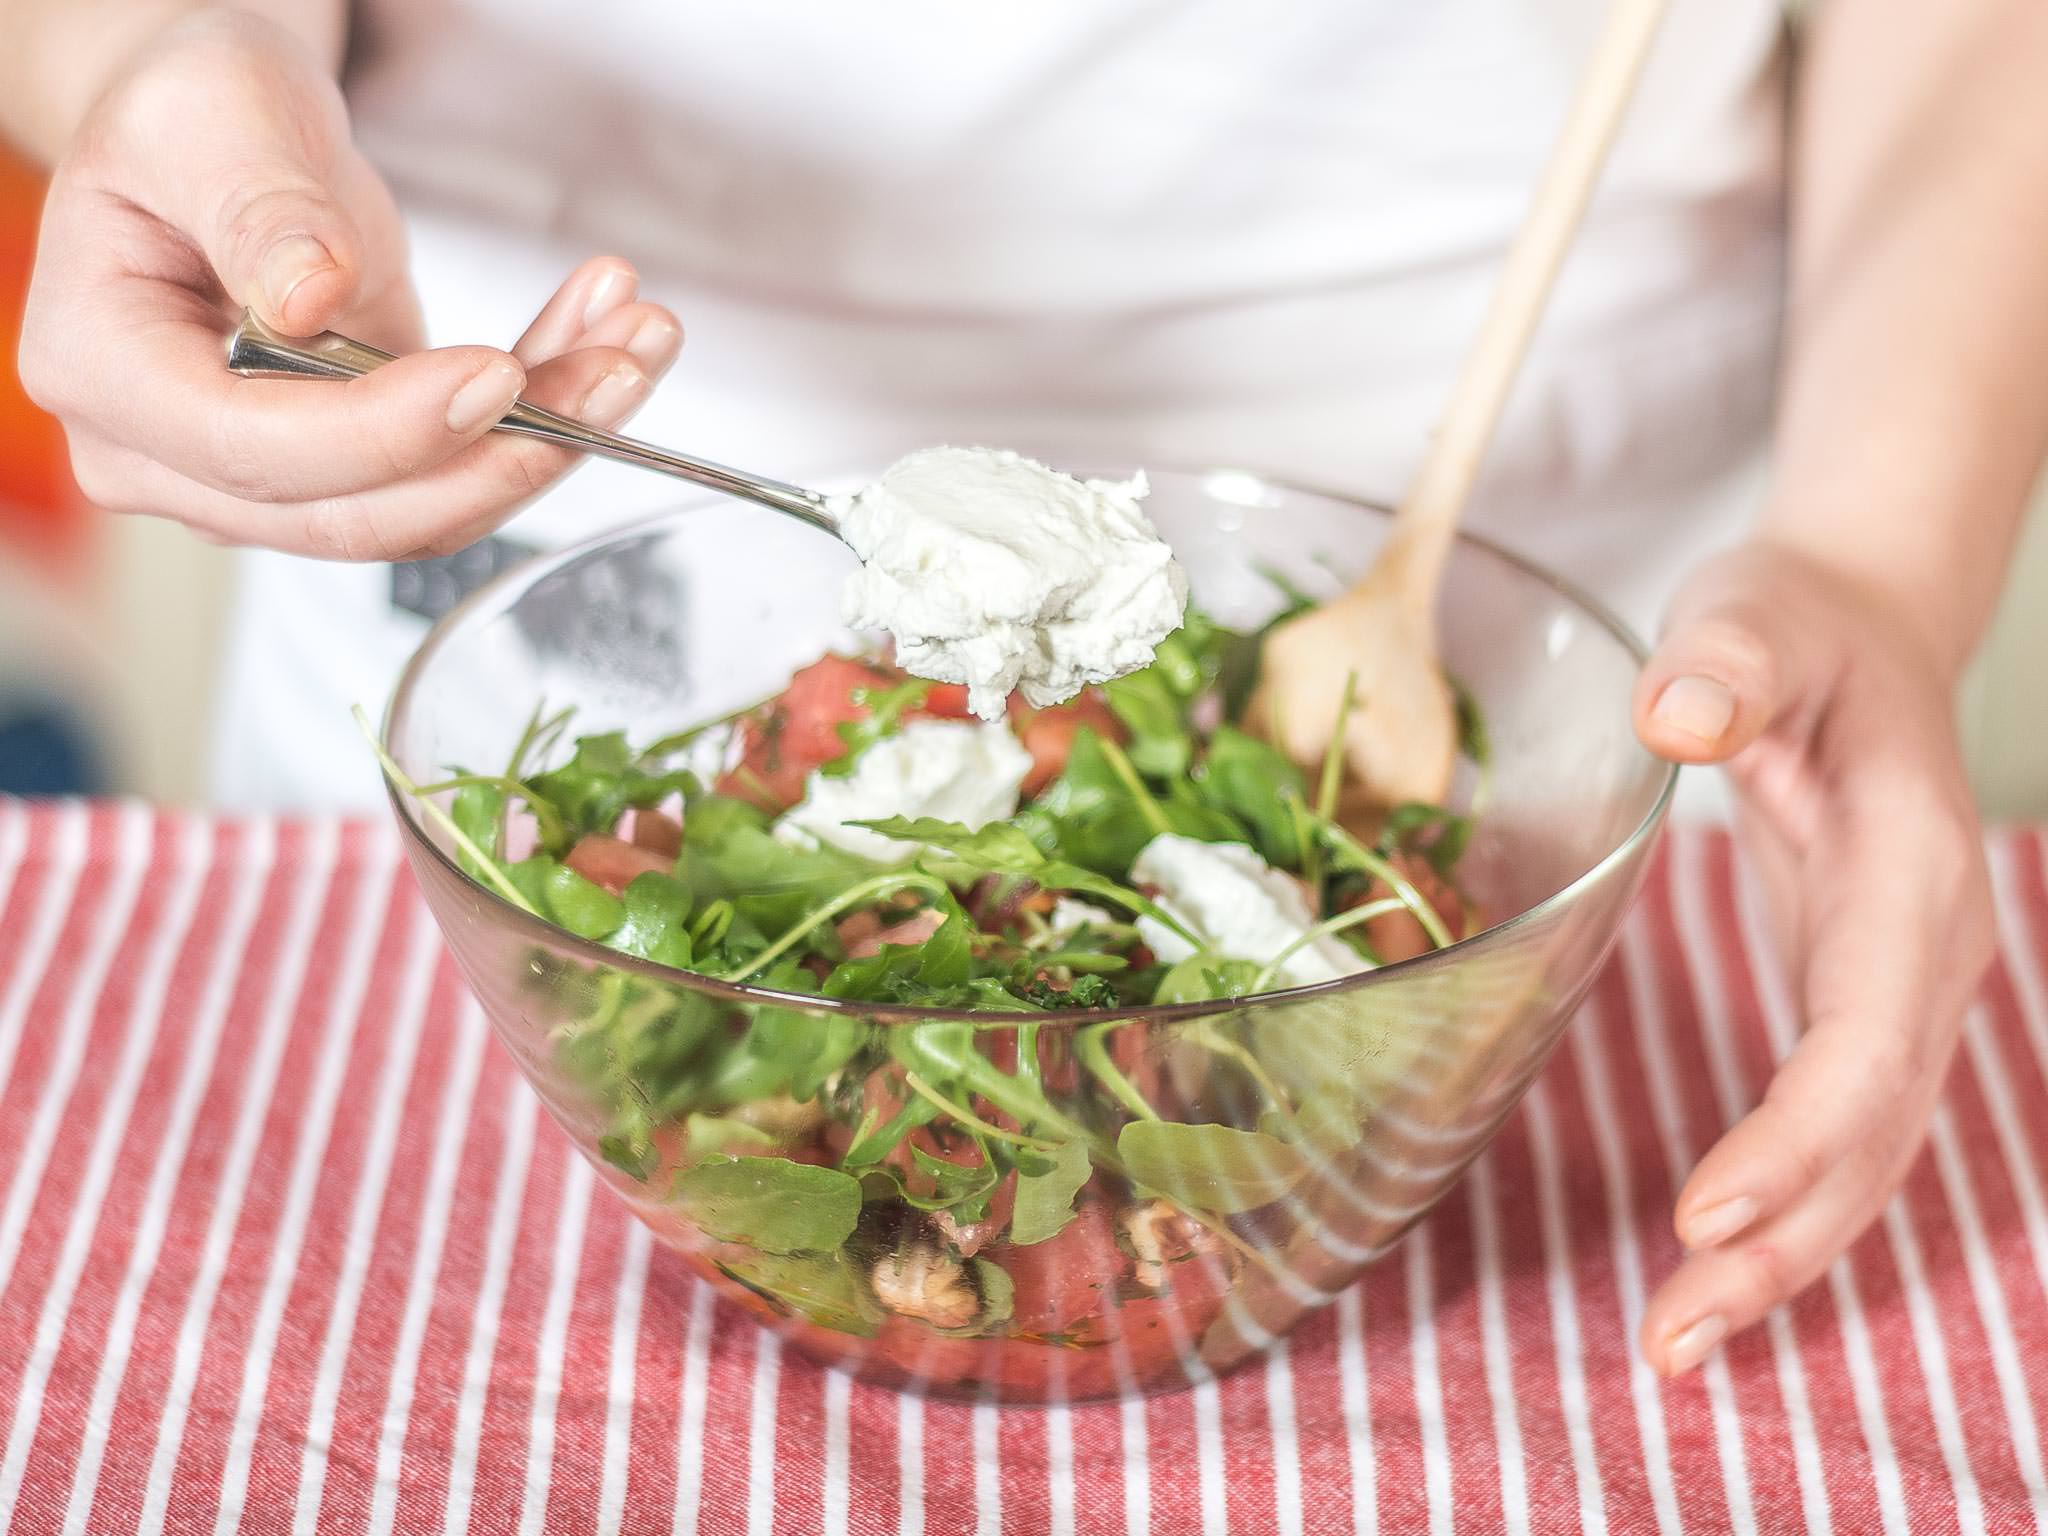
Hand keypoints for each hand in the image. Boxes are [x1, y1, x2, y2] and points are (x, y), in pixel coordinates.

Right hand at [17, 10, 680, 559]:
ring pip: (432, 504)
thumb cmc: (196, 114)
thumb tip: (306, 298)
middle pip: (361, 513)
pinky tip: (603, 337)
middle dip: (507, 452)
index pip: (258, 451)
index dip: (389, 432)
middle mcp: (173, 455)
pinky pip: (463, 469)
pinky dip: (548, 411)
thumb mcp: (212, 116)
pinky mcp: (353, 470)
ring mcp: (266, 479)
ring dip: (554, 435)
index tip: (495, 374)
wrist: (225, 135)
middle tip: (617, 368)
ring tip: (636, 340)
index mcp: (107, 372)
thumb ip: (257, 207)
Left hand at [1629, 541, 1993, 1373]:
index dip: (1797, 1137)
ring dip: (1780, 1261)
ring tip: (1675, 1349)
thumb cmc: (1796, 626)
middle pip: (1870, 1133)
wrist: (1854, 629)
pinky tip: (1708, 1277)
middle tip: (1669, 1342)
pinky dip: (1781, 1212)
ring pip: (1862, 1157)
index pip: (1865, 1035)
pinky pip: (1833, 1134)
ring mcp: (1899, 990)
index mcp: (1907, 873)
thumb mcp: (1753, 618)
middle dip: (1780, 1246)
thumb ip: (1728, 664)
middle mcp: (1924, 954)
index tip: (1704, 1218)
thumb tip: (1679, 713)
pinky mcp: (1855, 1004)